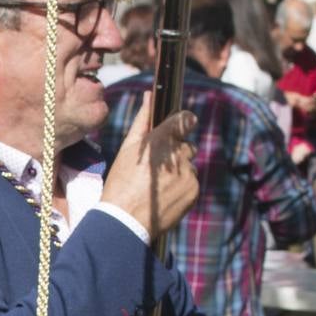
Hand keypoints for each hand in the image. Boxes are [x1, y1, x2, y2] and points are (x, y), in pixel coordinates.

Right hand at [101, 107, 197, 236]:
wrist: (126, 220)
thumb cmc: (121, 182)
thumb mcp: (128, 148)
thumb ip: (143, 120)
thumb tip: (149, 95)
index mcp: (161, 139)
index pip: (186, 119)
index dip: (183, 122)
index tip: (179, 128)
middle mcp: (178, 154)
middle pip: (186, 145)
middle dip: (175, 153)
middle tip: (156, 168)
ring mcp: (188, 173)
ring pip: (189, 165)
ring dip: (179, 171)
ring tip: (158, 185)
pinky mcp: (194, 190)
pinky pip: (191, 182)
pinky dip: (182, 187)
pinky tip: (165, 195)